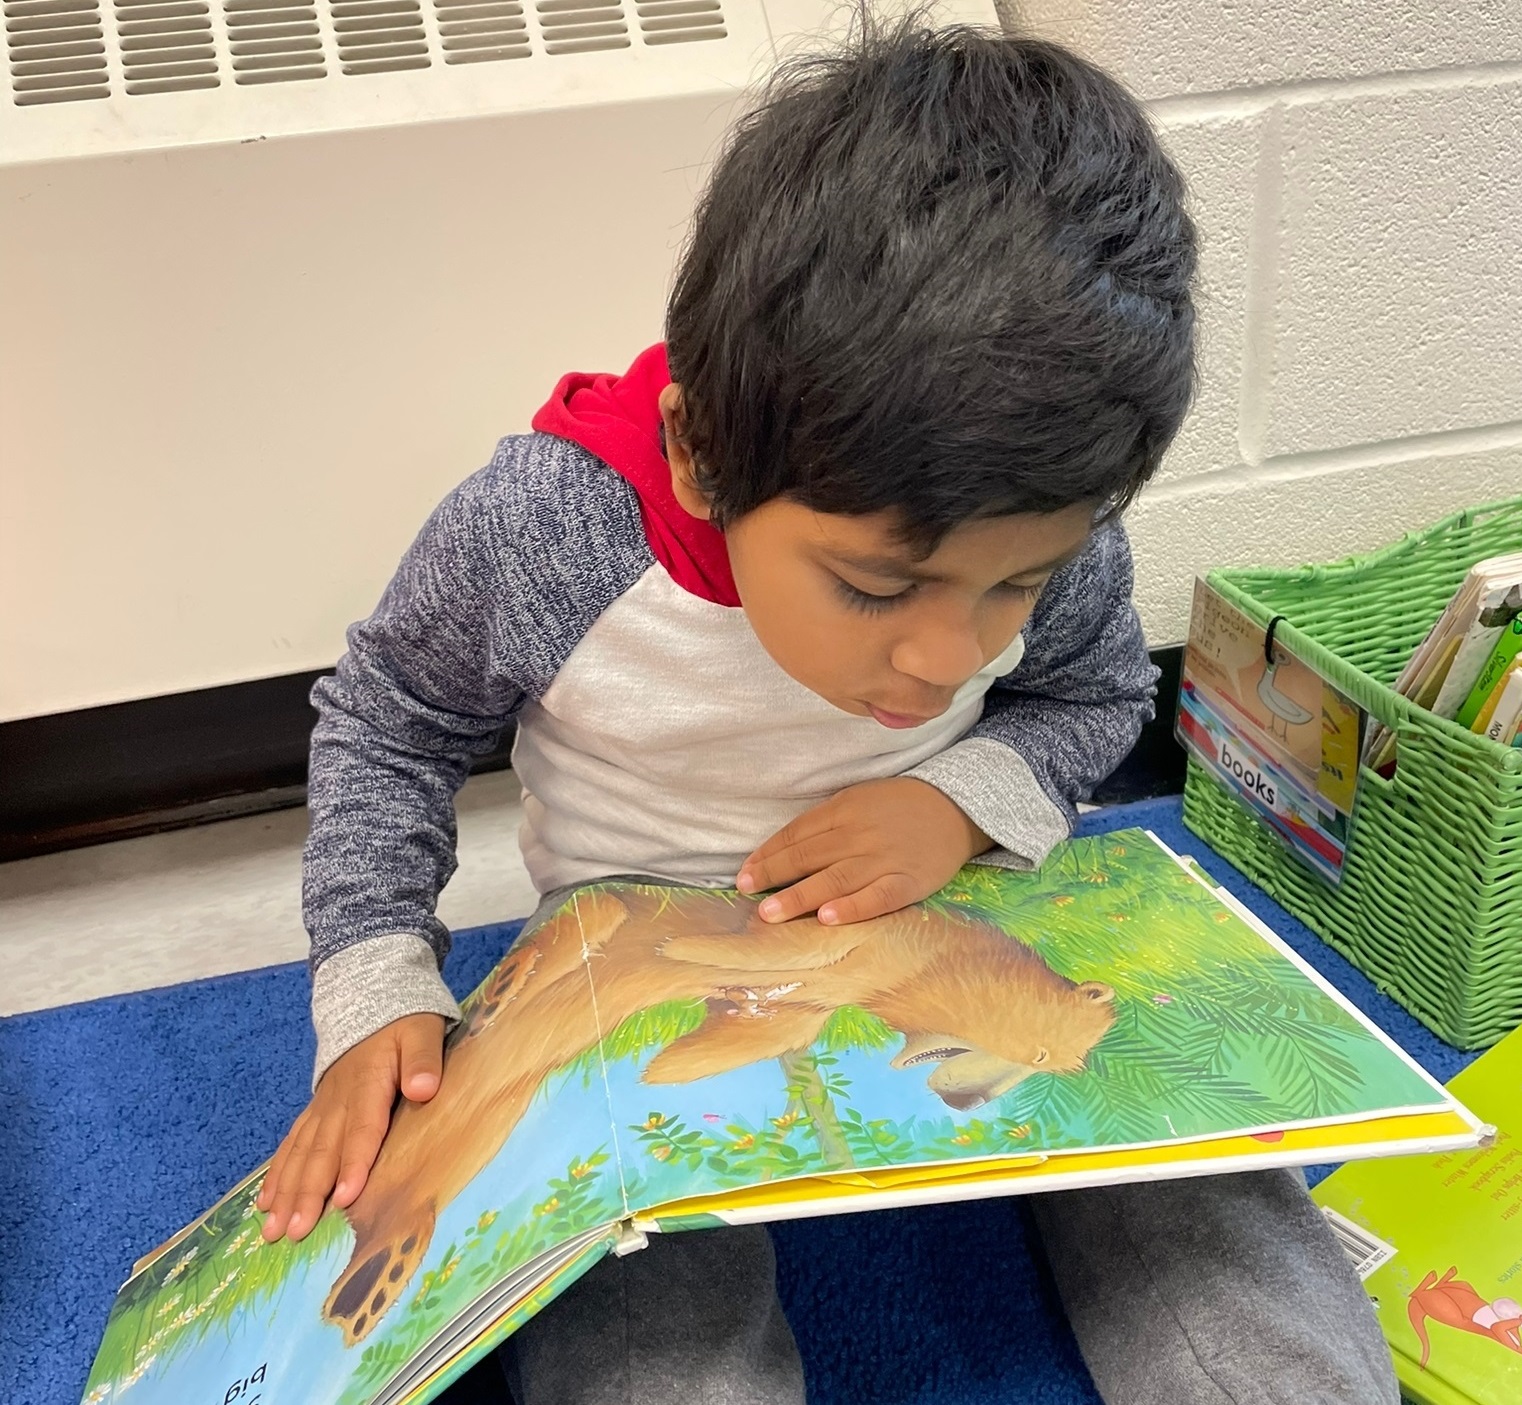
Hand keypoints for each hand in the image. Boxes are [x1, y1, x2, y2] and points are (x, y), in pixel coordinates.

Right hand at [257, 1012, 445, 1241]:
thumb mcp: (423, 1032)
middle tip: (295, 1231)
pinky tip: (264, 1203)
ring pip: (300, 1153)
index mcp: (366, 1084)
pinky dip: (277, 1174)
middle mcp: (337, 1101)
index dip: (354, 1164)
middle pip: (322, 1151)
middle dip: (308, 1193)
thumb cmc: (404, 1021)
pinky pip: (291, 1144)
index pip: (362, 1130)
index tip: (344, 1198)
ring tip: (273, 1229)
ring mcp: (322, 1107)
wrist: (371, 996)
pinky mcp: (315, 1110)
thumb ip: (424, 1060)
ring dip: (287, 1192)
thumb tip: (424, 1089)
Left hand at [737, 777, 989, 925]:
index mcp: (844, 810)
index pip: (797, 835)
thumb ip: (823, 824)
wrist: (955, 808)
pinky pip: (877, 897)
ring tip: (771, 913)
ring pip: (835, 879)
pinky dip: (852, 908)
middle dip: (774, 876)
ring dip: (800, 896)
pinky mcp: (908, 882)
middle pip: (809, 857)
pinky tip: (828, 918)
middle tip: (746, 893)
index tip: (744, 875)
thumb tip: (782, 851)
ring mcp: (884, 859)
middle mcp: (859, 834)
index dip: (768, 856)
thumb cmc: (897, 807)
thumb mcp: (857, 800)